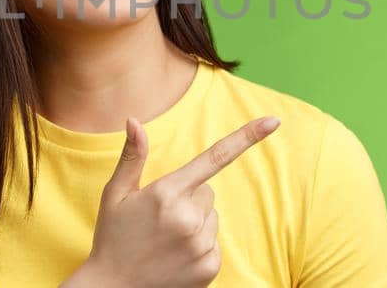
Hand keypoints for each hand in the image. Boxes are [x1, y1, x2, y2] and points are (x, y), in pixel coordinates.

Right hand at [71, 115, 281, 287]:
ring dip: (194, 223)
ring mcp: (201, 244)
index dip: (247, 137)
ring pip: (211, 217)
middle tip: (160, 219)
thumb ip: (131, 157)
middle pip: (207, 192)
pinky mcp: (210, 265)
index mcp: (165, 193)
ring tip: (166, 241)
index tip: (273, 120)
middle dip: (189, 199)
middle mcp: (188, 217)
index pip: (214, 157)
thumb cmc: (112, 239)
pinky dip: (199, 246)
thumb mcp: (115, 196)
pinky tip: (175, 256)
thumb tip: (134, 120)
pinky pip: (214, 241)